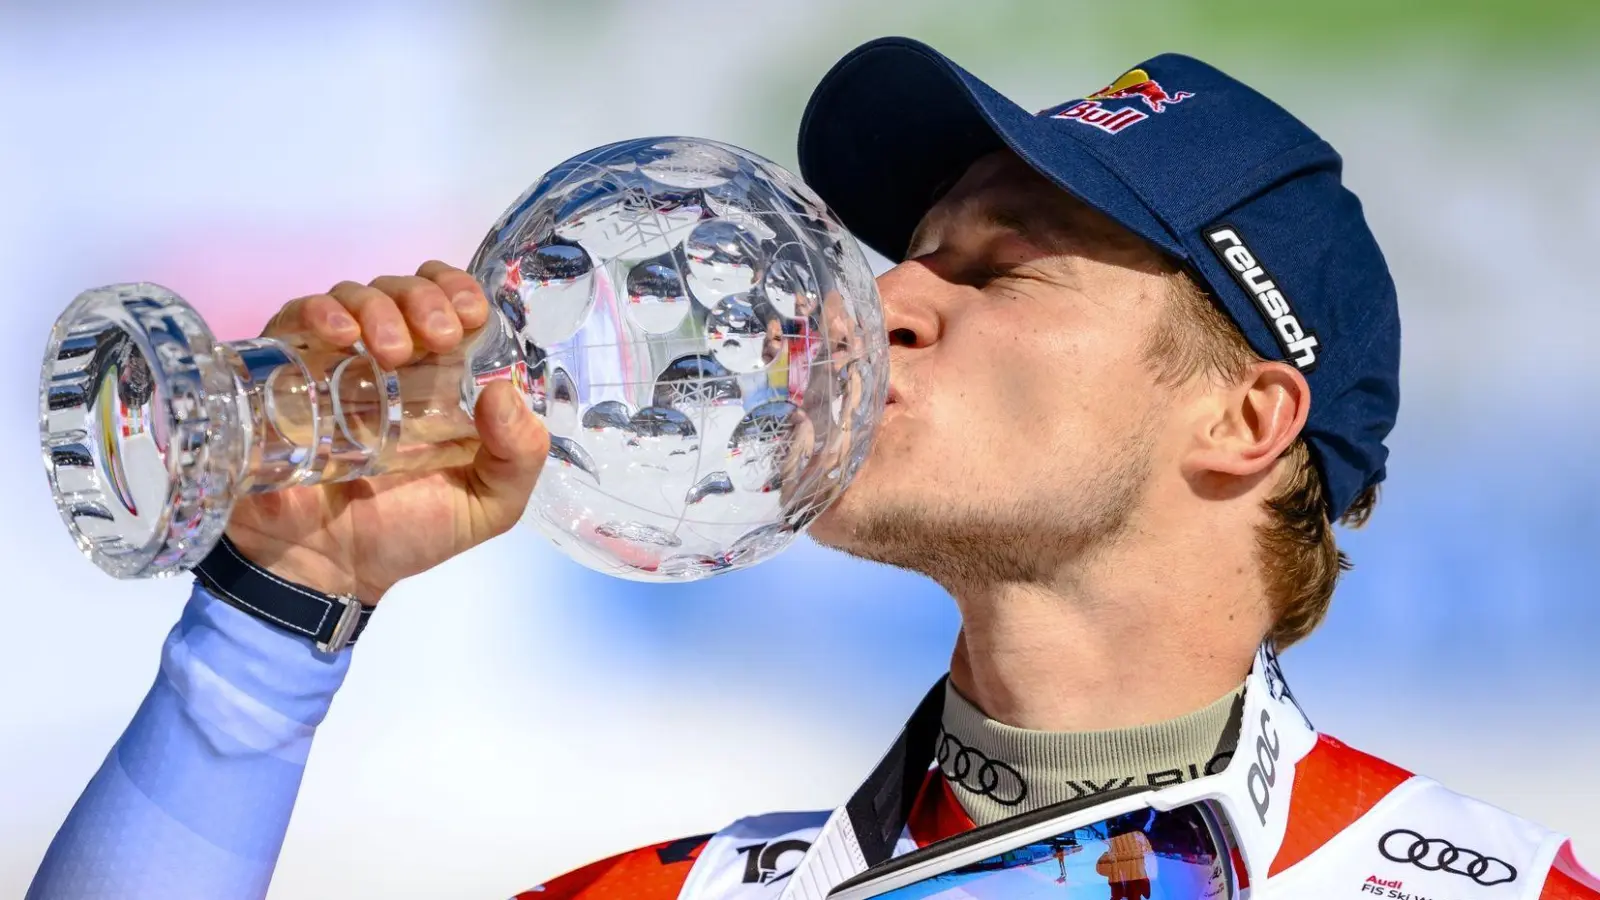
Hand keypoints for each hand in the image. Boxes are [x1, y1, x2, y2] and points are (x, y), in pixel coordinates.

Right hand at [224, 261, 549, 605]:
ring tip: (391, 351)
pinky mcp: (283, 373)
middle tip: (438, 335)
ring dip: (379, 306)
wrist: (328, 571)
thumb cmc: (407, 533)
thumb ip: (517, 458)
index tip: (471, 315)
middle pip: (404, 290)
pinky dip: (321, 312)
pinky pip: (295, 319)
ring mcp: (334, 362)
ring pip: (355, 295)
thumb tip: (505, 391)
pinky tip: (341, 335)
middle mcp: (388, 360)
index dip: (460, 292)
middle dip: (425, 297)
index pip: (450, 303)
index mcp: (441, 378)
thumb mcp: (488, 505)